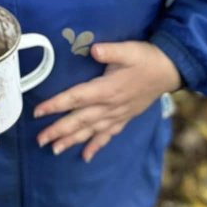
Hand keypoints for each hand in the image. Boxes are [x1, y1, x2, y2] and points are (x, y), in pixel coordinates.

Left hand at [33, 40, 181, 161]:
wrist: (168, 71)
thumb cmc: (145, 58)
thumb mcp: (129, 50)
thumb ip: (110, 51)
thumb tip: (94, 49)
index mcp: (107, 89)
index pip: (76, 98)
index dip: (56, 105)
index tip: (38, 112)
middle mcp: (110, 106)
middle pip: (79, 120)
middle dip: (58, 130)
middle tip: (40, 140)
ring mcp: (117, 115)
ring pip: (91, 131)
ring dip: (72, 141)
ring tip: (54, 150)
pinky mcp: (124, 118)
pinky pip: (108, 136)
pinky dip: (96, 146)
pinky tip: (86, 157)